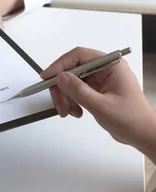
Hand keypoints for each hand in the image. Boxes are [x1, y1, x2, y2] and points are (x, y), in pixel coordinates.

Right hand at [41, 47, 155, 156]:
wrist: (144, 135)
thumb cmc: (132, 120)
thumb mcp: (101, 105)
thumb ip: (79, 90)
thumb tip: (60, 77)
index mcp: (111, 66)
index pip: (79, 56)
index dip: (60, 65)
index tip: (47, 77)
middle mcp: (105, 70)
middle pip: (72, 70)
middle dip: (62, 87)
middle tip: (58, 103)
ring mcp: (101, 80)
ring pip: (72, 82)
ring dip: (66, 97)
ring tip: (68, 112)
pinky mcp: (97, 91)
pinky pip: (77, 91)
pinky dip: (72, 101)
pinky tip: (76, 112)